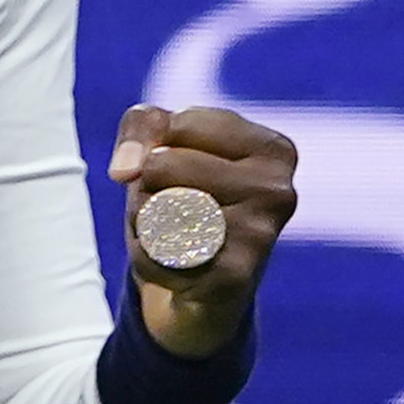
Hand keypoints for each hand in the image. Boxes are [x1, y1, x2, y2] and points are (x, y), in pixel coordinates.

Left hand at [107, 105, 297, 357]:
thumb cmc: (187, 192)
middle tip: (172, 205)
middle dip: (147, 184)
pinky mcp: (234, 276)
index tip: (183, 165)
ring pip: (157, 207)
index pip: (180, 125)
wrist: (203, 278)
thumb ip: (142, 126)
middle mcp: (278, 191)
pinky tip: (174, 262)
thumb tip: (125, 170)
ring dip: (142, 219)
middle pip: (163, 164)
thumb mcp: (166, 140)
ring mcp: (260, 234)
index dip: (160, 145)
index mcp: (274, 150)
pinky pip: (156, 252)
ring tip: (171, 231)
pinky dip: (146, 256)